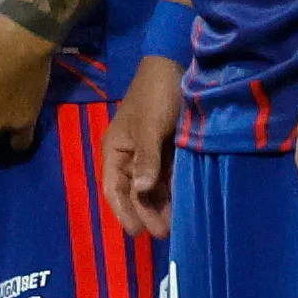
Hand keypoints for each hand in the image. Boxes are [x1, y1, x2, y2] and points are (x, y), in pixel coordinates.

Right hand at [109, 52, 187, 234]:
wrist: (178, 63)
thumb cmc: (156, 93)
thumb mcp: (149, 125)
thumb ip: (146, 158)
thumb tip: (140, 190)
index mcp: (116, 149)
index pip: (114, 188)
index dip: (124, 211)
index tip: (136, 232)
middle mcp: (131, 154)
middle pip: (135, 191)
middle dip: (146, 212)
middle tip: (163, 234)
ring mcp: (151, 152)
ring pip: (153, 185)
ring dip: (161, 204)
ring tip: (175, 225)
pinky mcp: (170, 147)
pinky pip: (169, 174)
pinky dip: (174, 189)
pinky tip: (184, 203)